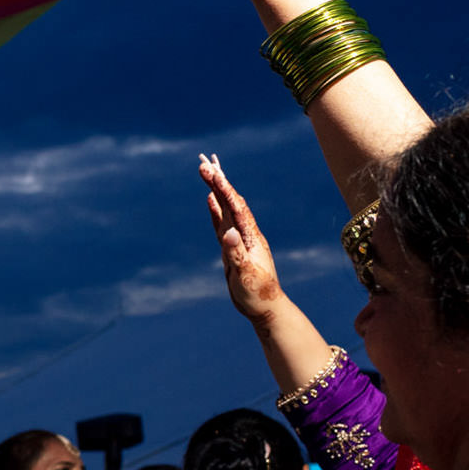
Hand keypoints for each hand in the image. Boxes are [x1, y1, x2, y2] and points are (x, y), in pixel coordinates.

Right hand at [201, 155, 287, 325]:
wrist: (264, 307)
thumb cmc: (256, 293)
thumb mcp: (245, 274)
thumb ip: (235, 252)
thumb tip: (228, 231)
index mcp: (250, 236)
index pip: (235, 207)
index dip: (223, 188)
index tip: (211, 171)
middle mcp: (246, 233)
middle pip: (231, 201)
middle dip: (218, 181)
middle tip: (203, 162)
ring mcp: (240, 239)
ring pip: (226, 208)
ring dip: (217, 190)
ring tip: (207, 172)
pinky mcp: (232, 247)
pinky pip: (222, 223)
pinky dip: (216, 210)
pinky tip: (210, 200)